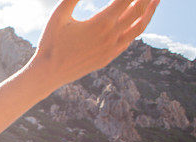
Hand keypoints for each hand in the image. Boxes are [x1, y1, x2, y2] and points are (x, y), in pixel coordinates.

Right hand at [29, 0, 159, 87]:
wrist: (47, 74)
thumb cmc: (50, 43)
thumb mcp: (59, 15)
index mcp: (101, 23)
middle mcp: (111, 36)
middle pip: (139, 10)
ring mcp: (112, 49)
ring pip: (140, 27)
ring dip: (150, 11)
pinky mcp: (109, 58)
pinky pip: (129, 40)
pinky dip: (137, 27)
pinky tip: (137, 20)